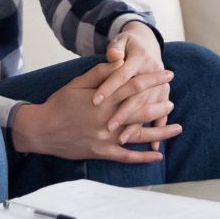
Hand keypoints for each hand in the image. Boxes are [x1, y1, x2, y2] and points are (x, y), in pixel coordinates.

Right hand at [11, 61, 178, 162]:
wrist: (41, 130)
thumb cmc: (59, 104)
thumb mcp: (77, 83)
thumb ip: (100, 73)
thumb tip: (120, 61)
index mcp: (104, 99)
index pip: (135, 86)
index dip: (153, 80)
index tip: (168, 75)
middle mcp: (108, 119)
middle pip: (142, 111)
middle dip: (160, 105)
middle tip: (172, 101)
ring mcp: (106, 138)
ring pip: (139, 135)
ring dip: (160, 132)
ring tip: (177, 128)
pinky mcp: (102, 152)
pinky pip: (127, 157)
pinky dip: (143, 157)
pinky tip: (158, 156)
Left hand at [96, 23, 171, 134]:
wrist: (148, 41)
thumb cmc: (128, 43)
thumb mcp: (121, 41)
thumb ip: (116, 48)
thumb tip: (114, 55)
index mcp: (139, 58)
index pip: (122, 74)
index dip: (109, 87)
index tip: (95, 100)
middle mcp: (152, 72)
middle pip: (136, 95)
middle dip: (123, 112)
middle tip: (108, 126)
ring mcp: (160, 86)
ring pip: (148, 108)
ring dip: (136, 125)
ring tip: (122, 139)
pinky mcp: (163, 95)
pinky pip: (162, 115)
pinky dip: (158, 130)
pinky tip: (153, 148)